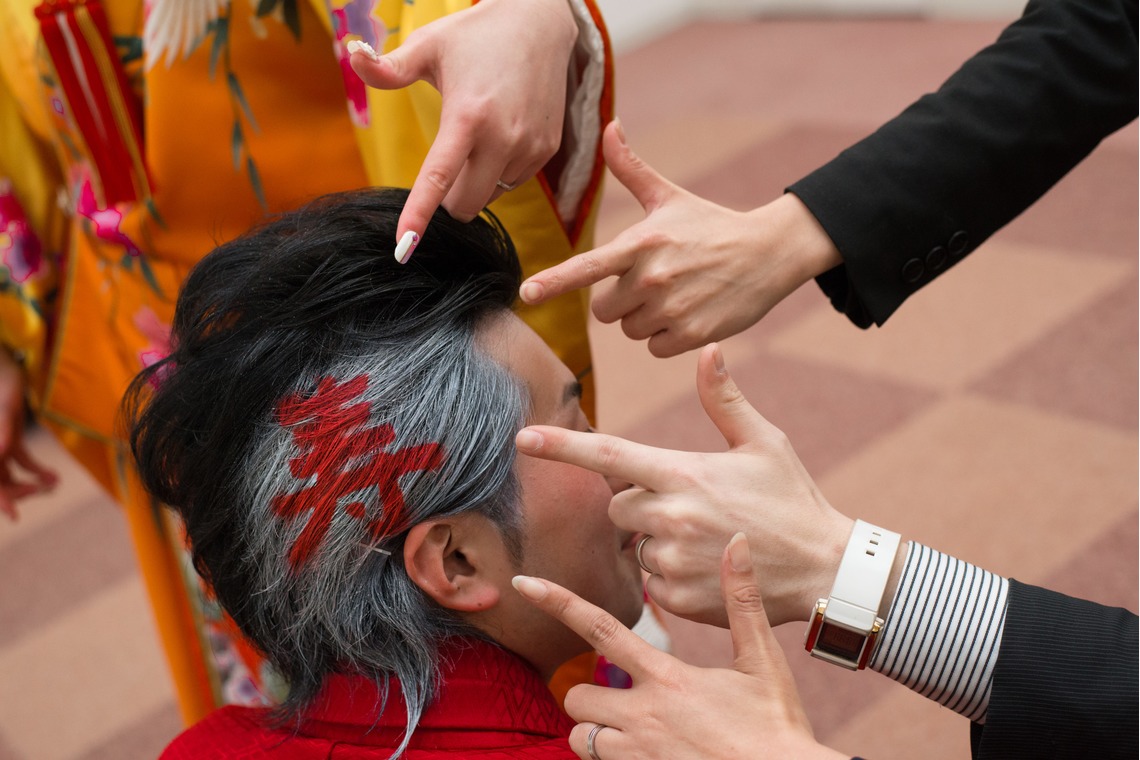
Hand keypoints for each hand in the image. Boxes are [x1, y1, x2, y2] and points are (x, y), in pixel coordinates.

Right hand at [0, 351, 57, 519]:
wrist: (3, 366)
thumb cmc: (3, 388)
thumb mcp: (5, 413)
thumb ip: (3, 431)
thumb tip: (3, 450)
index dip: (0, 500)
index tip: (14, 515)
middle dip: (19, 492)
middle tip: (43, 489)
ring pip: (11, 476)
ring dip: (32, 483)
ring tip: (54, 483)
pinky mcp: (10, 438)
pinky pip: (21, 461)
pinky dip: (37, 471)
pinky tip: (53, 477)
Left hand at [349, 0, 578, 244]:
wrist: (539, 24)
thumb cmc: (474, 34)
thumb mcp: (427, 45)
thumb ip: (387, 66)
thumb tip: (352, 55)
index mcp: (468, 115)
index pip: (438, 178)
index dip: (418, 216)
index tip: (403, 248)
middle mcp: (503, 137)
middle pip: (465, 205)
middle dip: (447, 199)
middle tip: (446, 159)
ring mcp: (530, 147)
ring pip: (490, 196)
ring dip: (475, 182)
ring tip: (479, 133)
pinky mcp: (546, 151)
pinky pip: (512, 183)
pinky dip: (499, 172)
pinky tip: (502, 133)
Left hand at [513, 534, 846, 759]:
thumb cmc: (777, 726)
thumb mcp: (762, 661)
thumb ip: (743, 602)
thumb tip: (737, 542)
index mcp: (667, 678)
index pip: (600, 629)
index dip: (558, 601)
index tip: (524, 582)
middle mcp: (643, 717)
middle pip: (577, 696)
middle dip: (589, 696)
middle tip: (622, 698)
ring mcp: (639, 756)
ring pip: (581, 739)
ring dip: (596, 732)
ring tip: (633, 731)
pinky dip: (612, 759)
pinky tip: (647, 753)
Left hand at [515, 343, 851, 626]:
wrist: (824, 570)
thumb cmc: (792, 499)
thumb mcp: (765, 443)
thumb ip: (725, 399)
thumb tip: (708, 350)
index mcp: (683, 473)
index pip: (609, 456)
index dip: (562, 447)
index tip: (522, 439)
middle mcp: (670, 516)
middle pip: (618, 505)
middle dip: (640, 503)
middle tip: (690, 505)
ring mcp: (672, 559)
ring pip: (635, 545)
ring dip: (659, 540)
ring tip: (710, 538)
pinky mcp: (677, 597)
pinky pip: (652, 580)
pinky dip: (672, 574)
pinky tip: (710, 566)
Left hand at [518, 121, 842, 356]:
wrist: (768, 253)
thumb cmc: (710, 225)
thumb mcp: (670, 197)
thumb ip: (631, 168)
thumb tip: (610, 126)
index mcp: (642, 241)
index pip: (588, 266)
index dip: (554, 282)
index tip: (526, 295)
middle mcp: (653, 276)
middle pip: (605, 310)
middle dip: (622, 300)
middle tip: (655, 280)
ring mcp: (672, 307)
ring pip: (630, 330)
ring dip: (646, 318)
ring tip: (677, 293)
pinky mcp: (691, 334)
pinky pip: (654, 347)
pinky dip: (667, 336)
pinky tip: (690, 313)